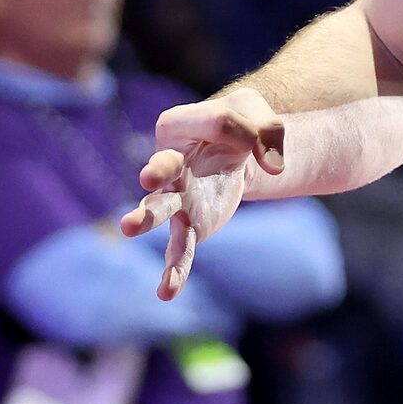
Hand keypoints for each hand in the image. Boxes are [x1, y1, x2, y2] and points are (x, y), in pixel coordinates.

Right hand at [120, 85, 286, 299]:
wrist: (239, 151)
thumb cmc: (240, 125)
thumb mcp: (255, 111)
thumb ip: (263, 129)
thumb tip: (273, 166)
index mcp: (178, 125)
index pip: (217, 122)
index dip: (249, 129)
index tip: (258, 134)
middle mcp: (168, 163)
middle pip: (163, 166)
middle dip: (157, 171)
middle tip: (148, 178)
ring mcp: (176, 197)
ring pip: (160, 208)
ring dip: (147, 217)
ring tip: (128, 227)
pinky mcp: (192, 225)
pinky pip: (182, 249)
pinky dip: (175, 270)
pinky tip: (166, 291)